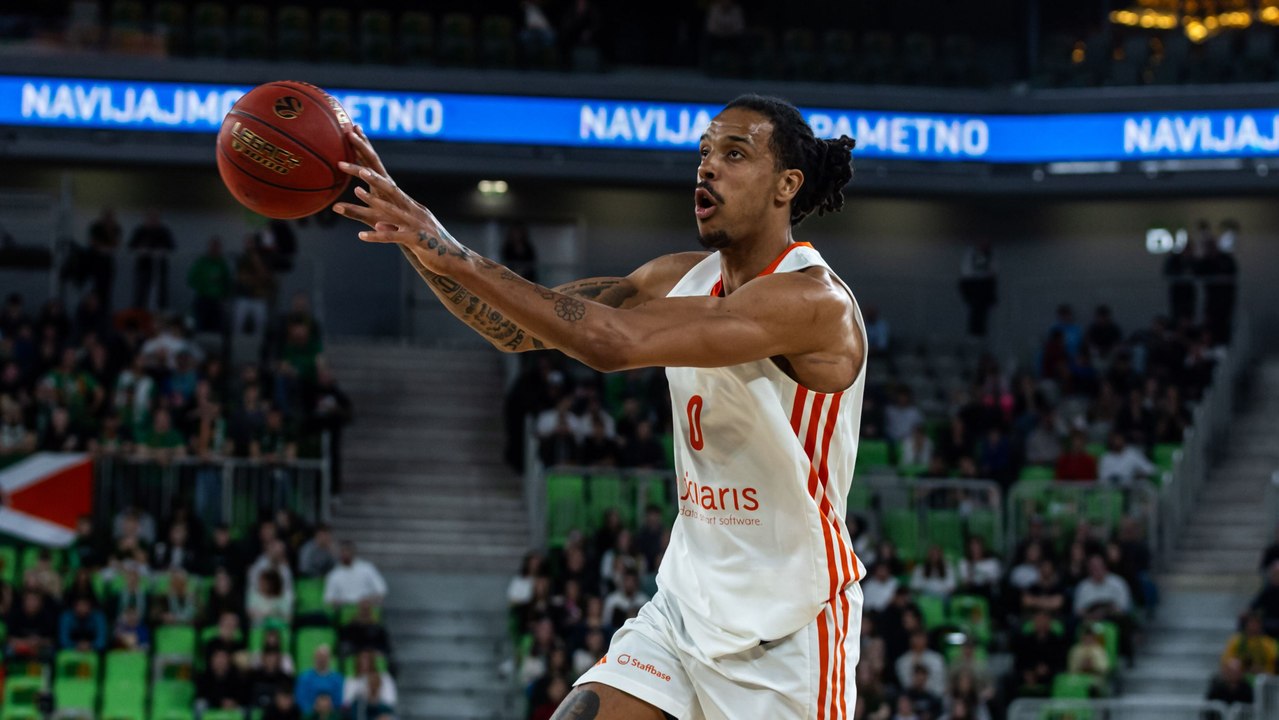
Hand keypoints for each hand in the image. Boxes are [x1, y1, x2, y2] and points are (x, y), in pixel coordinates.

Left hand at [333, 128, 476, 270]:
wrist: (454, 259)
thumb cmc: (430, 246)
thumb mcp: (409, 233)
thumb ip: (392, 227)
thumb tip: (377, 224)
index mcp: (410, 205)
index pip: (389, 183)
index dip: (375, 171)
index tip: (363, 163)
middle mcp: (413, 210)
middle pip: (390, 189)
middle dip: (372, 176)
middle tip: (356, 165)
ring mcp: (415, 223)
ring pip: (391, 209)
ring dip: (373, 200)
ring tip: (356, 191)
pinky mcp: (416, 239)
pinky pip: (393, 236)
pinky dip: (378, 236)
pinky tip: (362, 236)